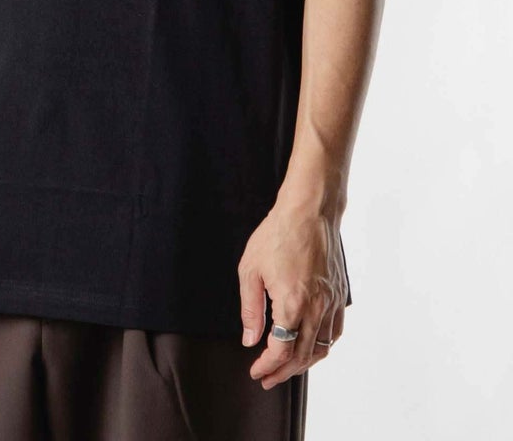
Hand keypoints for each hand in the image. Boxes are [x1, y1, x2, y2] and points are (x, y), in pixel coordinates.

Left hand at [237, 200, 348, 388]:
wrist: (309, 211)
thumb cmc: (278, 234)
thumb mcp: (250, 269)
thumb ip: (251, 309)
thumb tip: (250, 340)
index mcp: (292, 303)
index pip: (281, 350)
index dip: (268, 365)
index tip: (256, 372)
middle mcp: (317, 307)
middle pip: (302, 355)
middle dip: (283, 371)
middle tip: (268, 378)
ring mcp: (332, 302)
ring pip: (321, 347)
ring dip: (303, 363)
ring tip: (286, 368)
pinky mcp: (339, 294)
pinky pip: (335, 331)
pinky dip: (323, 346)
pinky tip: (310, 347)